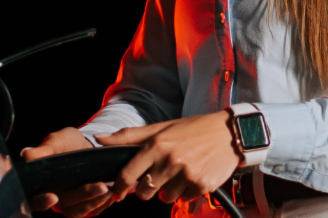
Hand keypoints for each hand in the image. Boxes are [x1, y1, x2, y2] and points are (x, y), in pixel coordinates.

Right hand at [22, 127, 111, 216]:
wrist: (87, 146)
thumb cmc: (67, 144)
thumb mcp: (57, 142)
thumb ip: (44, 149)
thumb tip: (26, 154)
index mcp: (40, 185)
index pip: (33, 200)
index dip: (40, 202)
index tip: (52, 196)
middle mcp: (53, 197)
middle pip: (63, 205)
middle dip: (82, 196)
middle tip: (100, 186)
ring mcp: (69, 204)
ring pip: (78, 210)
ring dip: (94, 201)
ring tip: (108, 188)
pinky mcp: (85, 206)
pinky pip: (92, 211)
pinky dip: (102, 202)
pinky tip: (112, 192)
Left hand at [95, 111, 239, 203]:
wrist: (228, 133)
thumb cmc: (191, 129)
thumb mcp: (160, 128)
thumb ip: (128, 136)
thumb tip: (98, 139)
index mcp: (156, 145)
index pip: (128, 174)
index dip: (120, 186)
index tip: (118, 191)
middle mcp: (170, 160)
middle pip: (144, 191)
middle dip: (147, 187)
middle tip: (158, 175)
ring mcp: (186, 174)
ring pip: (164, 197)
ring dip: (168, 189)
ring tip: (178, 172)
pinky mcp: (201, 185)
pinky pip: (184, 198)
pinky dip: (185, 191)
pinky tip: (192, 175)